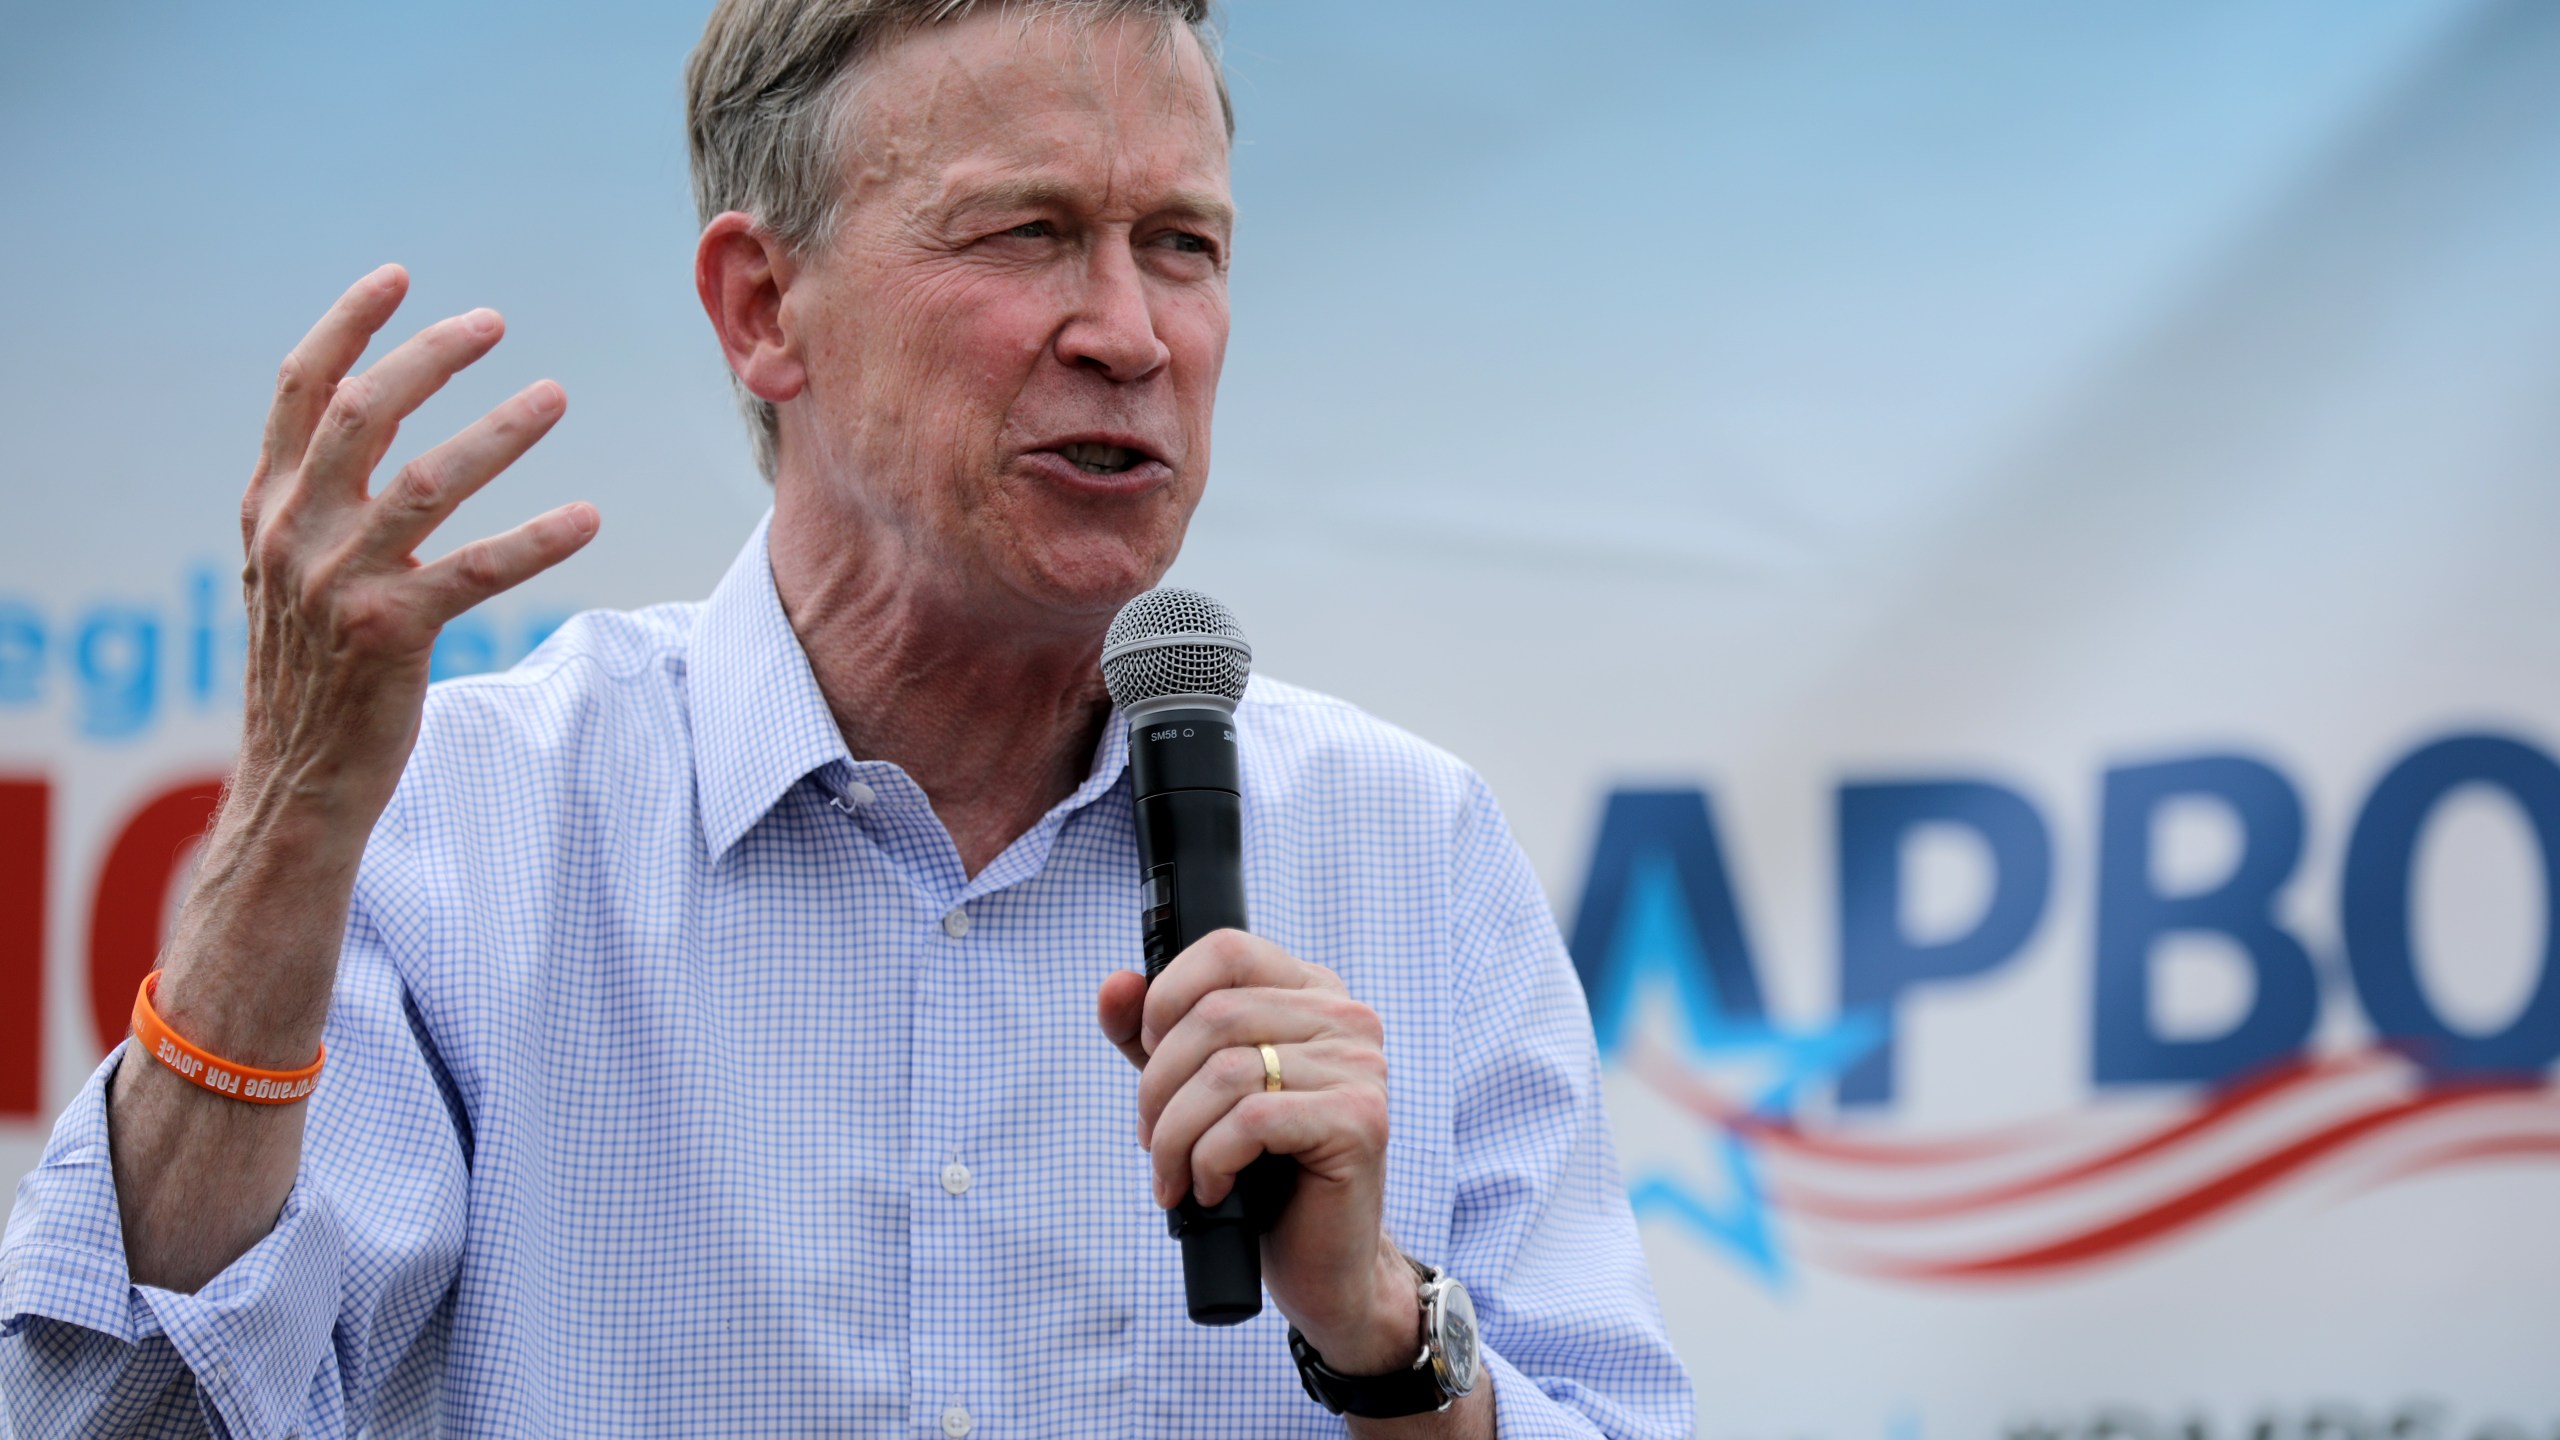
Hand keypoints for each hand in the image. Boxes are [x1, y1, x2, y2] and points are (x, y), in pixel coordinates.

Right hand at [233, 264, 592, 830]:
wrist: (296, 781)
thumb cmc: (312, 672)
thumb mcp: (289, 572)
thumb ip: (316, 497)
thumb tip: (364, 408)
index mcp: (267, 508)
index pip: (299, 390)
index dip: (348, 326)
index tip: (398, 278)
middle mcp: (292, 534)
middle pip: (365, 412)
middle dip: (430, 355)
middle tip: (493, 323)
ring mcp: (336, 582)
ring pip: (427, 480)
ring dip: (499, 430)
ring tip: (556, 395)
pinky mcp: (388, 633)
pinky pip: (477, 569)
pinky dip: (537, 538)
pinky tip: (588, 517)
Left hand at [1097, 932, 1421, 1374]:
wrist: (1323, 1263)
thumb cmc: (1262, 1174)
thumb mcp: (1193, 1093)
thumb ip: (1152, 1037)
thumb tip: (1114, 985)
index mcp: (1311, 993)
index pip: (1227, 949)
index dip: (1168, 998)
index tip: (1150, 1055)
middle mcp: (1346, 1017)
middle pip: (1215, 1015)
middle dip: (1158, 1086)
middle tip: (1150, 1140)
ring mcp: (1360, 1067)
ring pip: (1225, 1072)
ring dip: (1175, 1135)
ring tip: (1173, 1176)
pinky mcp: (1360, 1122)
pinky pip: (1251, 1122)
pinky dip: (1210, 1161)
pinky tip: (1213, 1190)